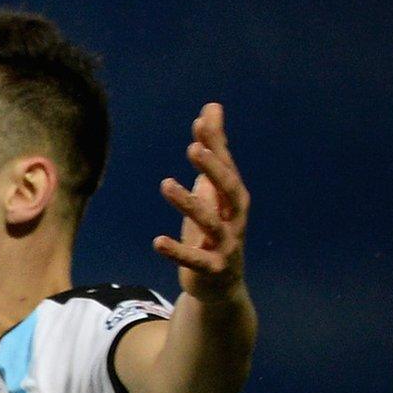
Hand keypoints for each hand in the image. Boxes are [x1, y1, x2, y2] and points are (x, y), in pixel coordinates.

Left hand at [154, 103, 249, 301]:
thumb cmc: (214, 230)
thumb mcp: (210, 191)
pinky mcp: (211, 269)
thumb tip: (211, 108)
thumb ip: (213, 152)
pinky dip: (177, 250)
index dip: (217, 145)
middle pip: (230, 190)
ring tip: (166, 184)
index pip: (227, 166)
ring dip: (189, 203)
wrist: (221, 284)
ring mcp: (226, 245)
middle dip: (214, 169)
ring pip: (211, 223)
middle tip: (193, 147)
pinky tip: (157, 241)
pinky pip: (194, 259)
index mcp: (234, 199)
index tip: (202, 121)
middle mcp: (235, 219)